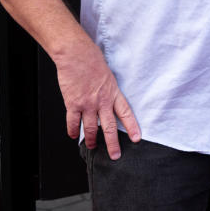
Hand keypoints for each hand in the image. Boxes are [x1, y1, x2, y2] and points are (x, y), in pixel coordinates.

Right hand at [55, 37, 140, 159]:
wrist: (76, 54)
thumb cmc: (92, 60)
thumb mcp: (108, 75)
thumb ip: (108, 90)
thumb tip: (107, 100)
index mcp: (113, 93)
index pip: (126, 113)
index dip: (132, 127)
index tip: (136, 139)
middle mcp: (102, 101)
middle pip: (110, 127)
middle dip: (112, 144)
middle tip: (115, 155)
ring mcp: (87, 104)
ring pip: (91, 128)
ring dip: (91, 140)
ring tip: (91, 147)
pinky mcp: (73, 103)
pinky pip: (73, 122)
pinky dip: (73, 131)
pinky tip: (73, 136)